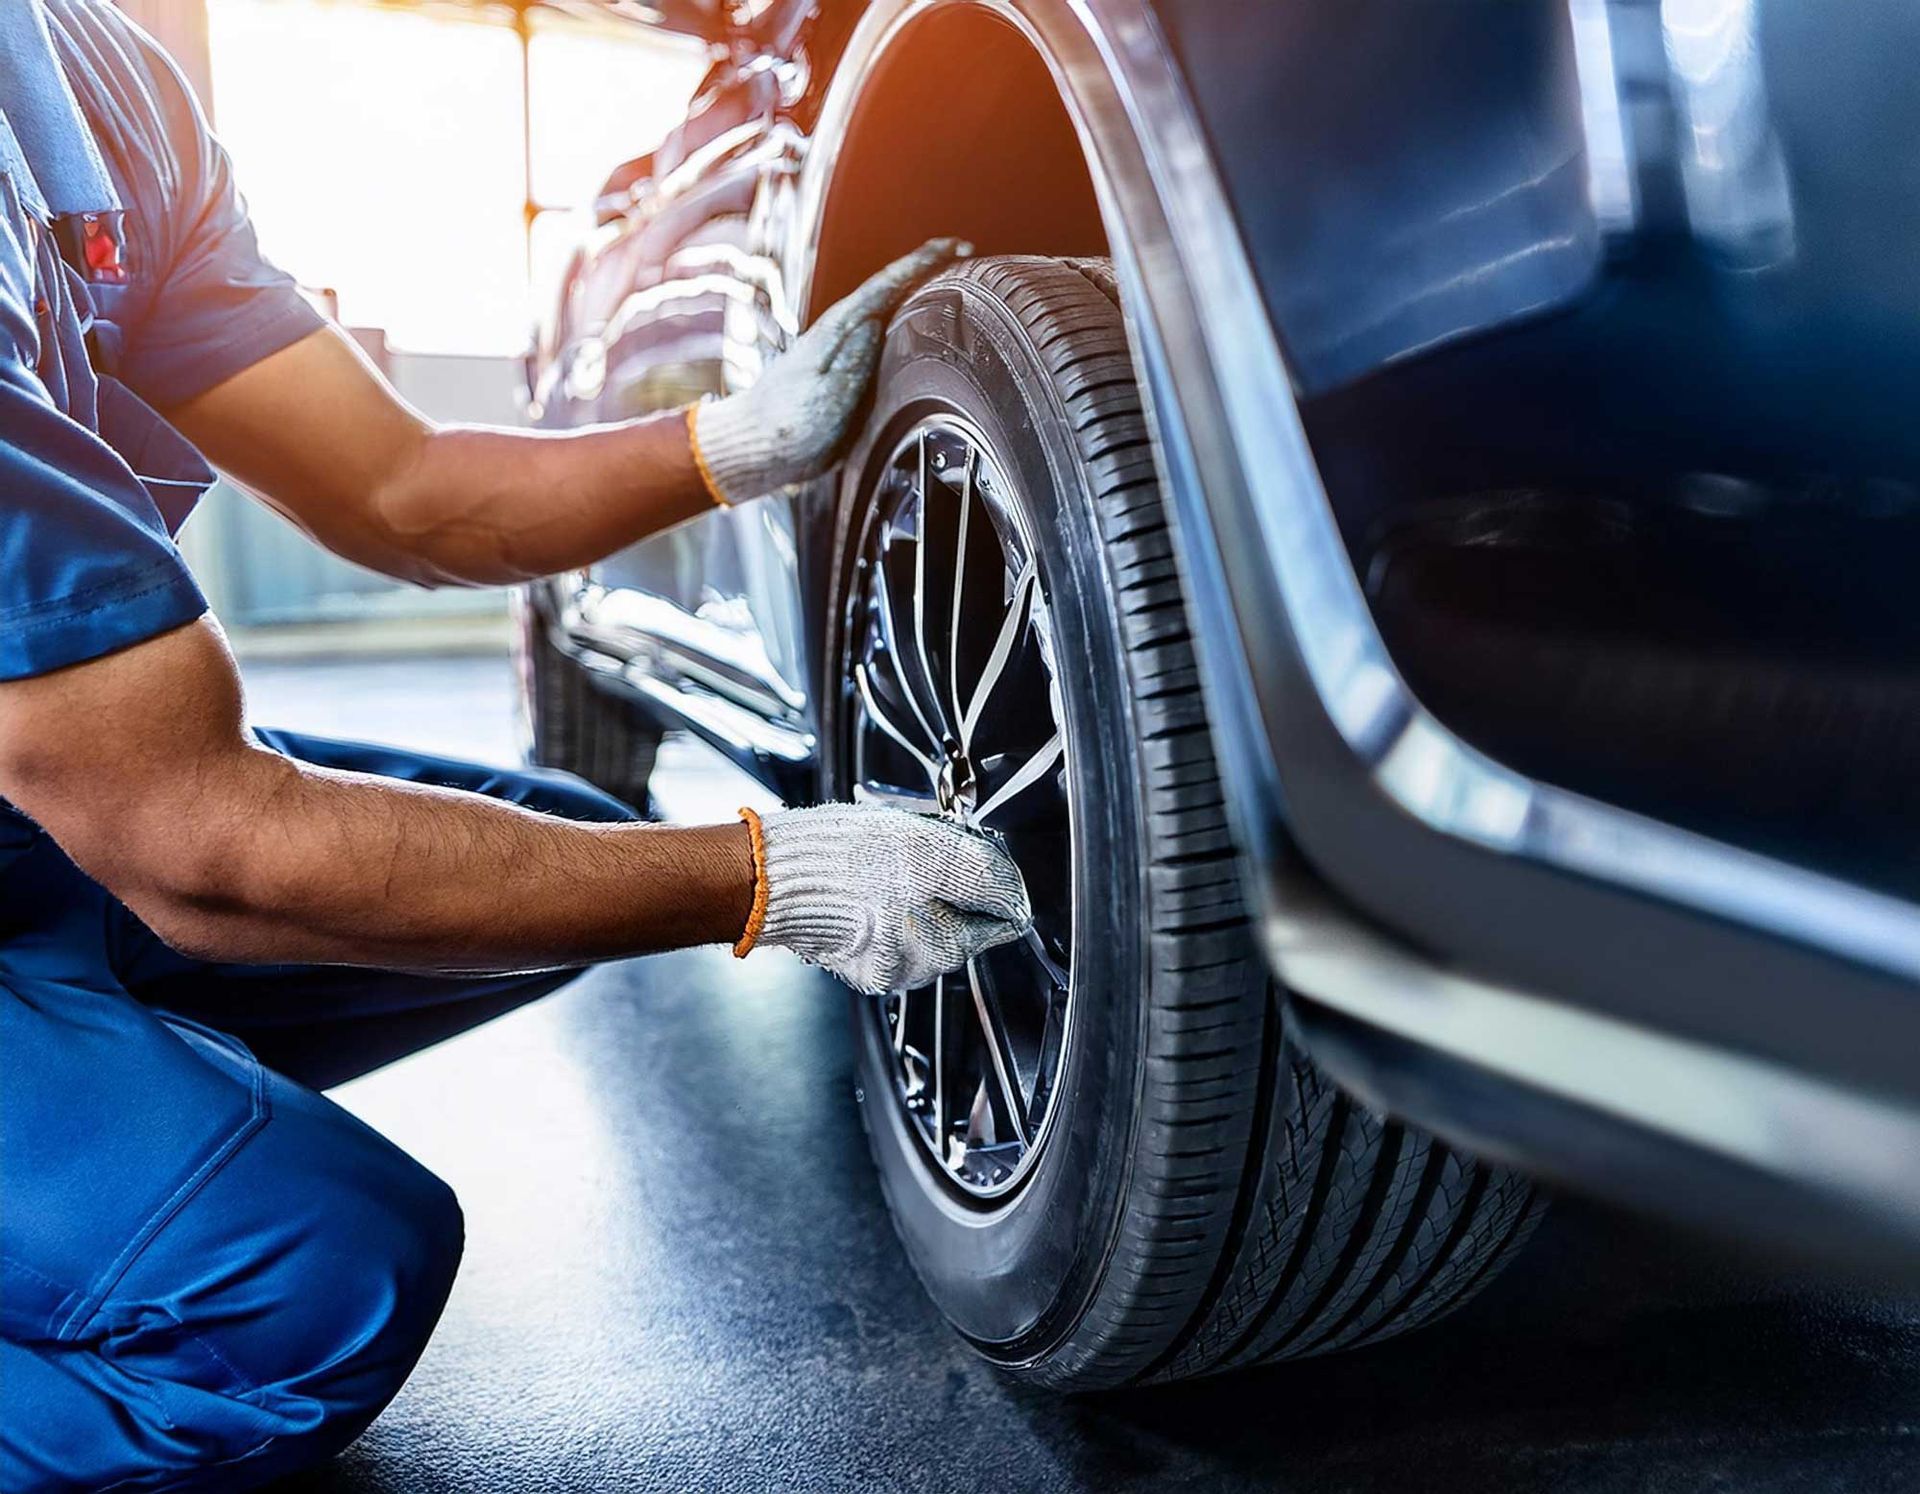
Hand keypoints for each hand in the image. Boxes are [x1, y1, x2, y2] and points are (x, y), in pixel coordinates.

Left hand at [690, 238, 970, 504]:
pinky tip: (923, 327)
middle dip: (928, 269)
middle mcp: (841, 332)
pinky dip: (907, 322)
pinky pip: (884, 335)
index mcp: (838, 331)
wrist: (756, 447)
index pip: (886, 285)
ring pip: (888, 310)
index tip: (957, 247)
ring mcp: (842, 348)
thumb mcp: (826, 399)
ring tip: (956, 282)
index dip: (923, 263)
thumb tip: (875, 323)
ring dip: (920, 293)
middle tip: (967, 257)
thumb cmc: (789, 428)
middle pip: (891, 289)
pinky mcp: (844, 368)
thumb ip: (853, 362)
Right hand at [746, 802, 1030, 994]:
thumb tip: (1018, 897)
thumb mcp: (936, 852)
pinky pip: (886, 919)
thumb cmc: (846, 864)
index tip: (969, 855)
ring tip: (884, 862)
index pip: (1001, 919)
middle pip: (963, 916)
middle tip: (917, 852)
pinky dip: (882, 895)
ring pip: (924, 915)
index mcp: (942, 949)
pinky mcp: (852, 950)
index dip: (994, 880)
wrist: (772, 876)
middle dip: (949, 881)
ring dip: (915, 885)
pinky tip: (863, 876)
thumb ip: (988, 876)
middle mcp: (915, 967)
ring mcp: (881, 962)